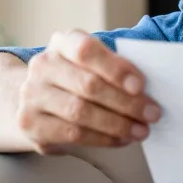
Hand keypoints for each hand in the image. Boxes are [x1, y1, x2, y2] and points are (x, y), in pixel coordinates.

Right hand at [16, 30, 160, 153]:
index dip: (115, 68)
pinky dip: (102, 138)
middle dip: (126, 102)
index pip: (86, 50)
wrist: (37, 97)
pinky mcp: (30, 123)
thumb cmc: (78, 76)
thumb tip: (147, 89)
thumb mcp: (94, 62)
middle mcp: (43, 66)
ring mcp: (32, 95)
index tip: (141, 85)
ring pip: (80, 112)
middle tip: (152, 114)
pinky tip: (121, 139)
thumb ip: (115, 67)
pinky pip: (71, 134)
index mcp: (62, 43)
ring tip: (141, 130)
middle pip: (88, 85)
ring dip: (117, 124)